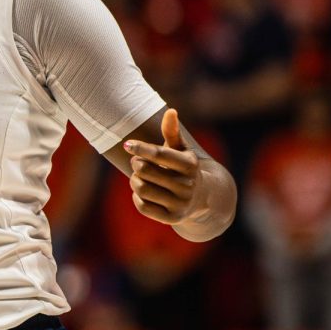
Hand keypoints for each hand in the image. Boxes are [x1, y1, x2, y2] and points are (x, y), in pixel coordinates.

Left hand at [123, 109, 204, 225]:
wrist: (203, 198)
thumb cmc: (184, 167)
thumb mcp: (181, 149)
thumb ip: (173, 131)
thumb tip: (171, 111)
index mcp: (190, 165)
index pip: (159, 154)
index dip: (141, 148)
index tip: (127, 144)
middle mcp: (187, 185)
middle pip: (145, 170)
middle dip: (136, 163)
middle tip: (137, 162)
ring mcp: (181, 203)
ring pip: (141, 188)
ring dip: (134, 180)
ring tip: (139, 177)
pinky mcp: (172, 218)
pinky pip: (143, 206)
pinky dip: (136, 197)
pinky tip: (142, 192)